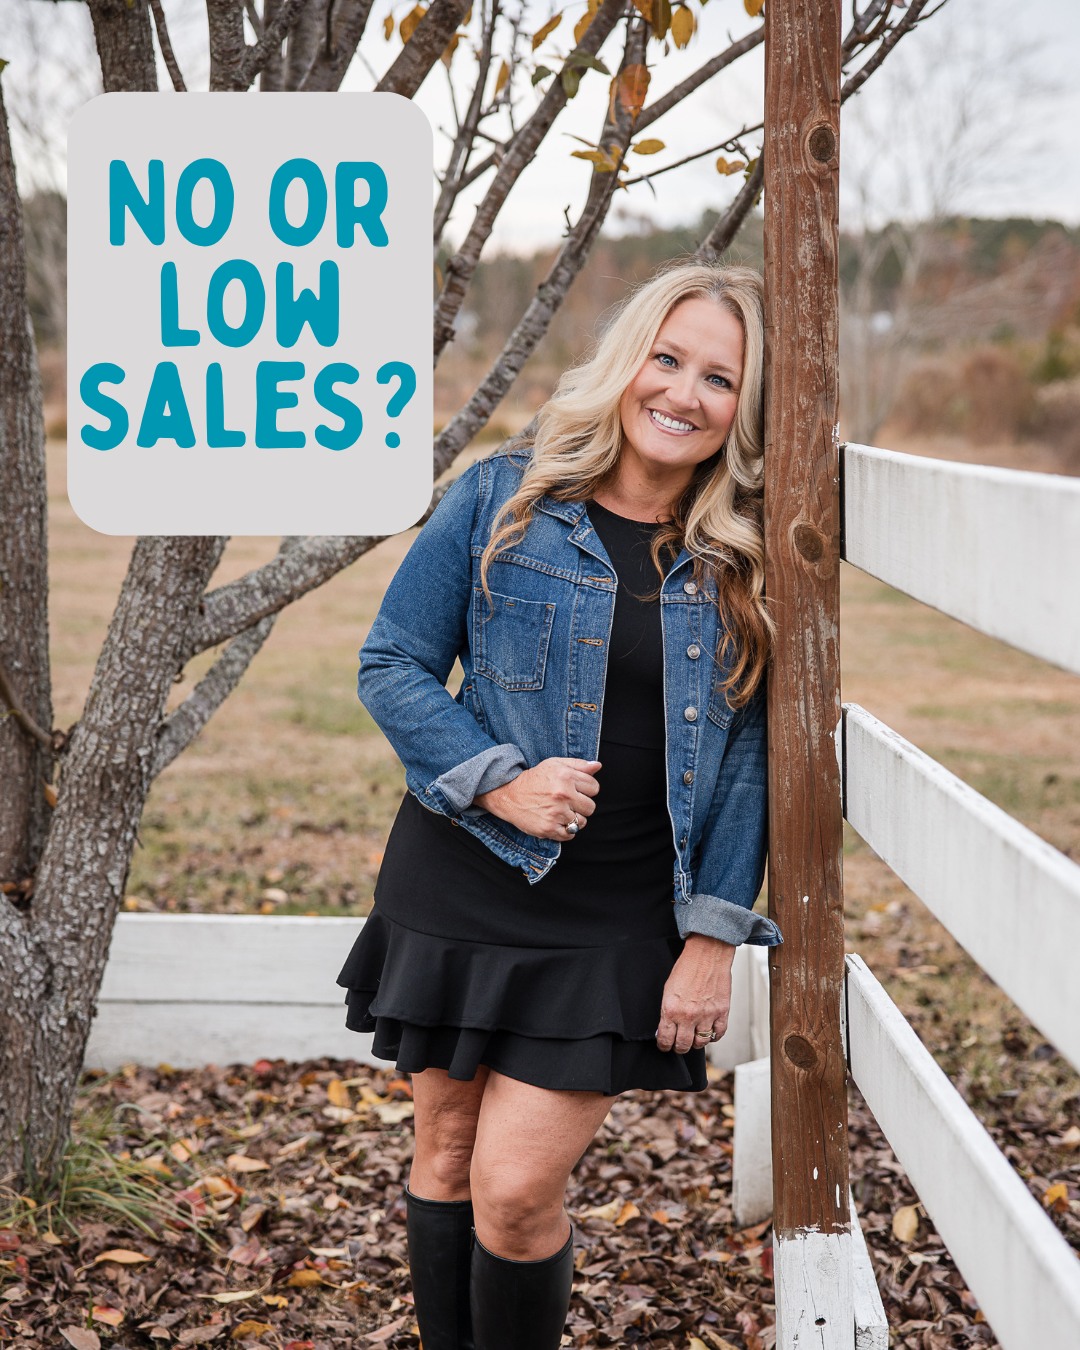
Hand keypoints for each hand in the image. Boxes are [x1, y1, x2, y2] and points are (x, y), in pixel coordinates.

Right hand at [473, 758, 600, 839]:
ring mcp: (556, 813)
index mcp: (566, 776)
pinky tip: (556, 821)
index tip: (576, 790)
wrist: (509, 795)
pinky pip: (570, 835)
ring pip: (582, 823)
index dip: (587, 789)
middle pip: (591, 807)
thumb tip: (597, 766)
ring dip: (574, 819)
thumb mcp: (555, 764)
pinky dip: (565, 831)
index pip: (594, 787)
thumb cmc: (534, 779)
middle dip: (581, 805)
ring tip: (561, 812)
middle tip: (568, 802)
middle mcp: (562, 794)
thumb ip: (578, 765)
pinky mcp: (549, 828)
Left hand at [656, 935, 735, 1053]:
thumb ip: (667, 1011)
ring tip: (693, 1037)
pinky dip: (713, 1036)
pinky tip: (709, 1032)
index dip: (664, 1046)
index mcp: (671, 1009)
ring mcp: (707, 1015)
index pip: (666, 1039)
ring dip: (696, 1042)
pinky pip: (718, 1034)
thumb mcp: (668, 990)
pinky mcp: (722, 1012)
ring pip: (701, 1042)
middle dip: (679, 1048)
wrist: (707, 955)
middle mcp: (689, 1015)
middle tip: (679, 1045)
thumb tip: (664, 1029)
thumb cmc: (686, 968)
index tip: (665, 1045)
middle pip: (683, 1046)